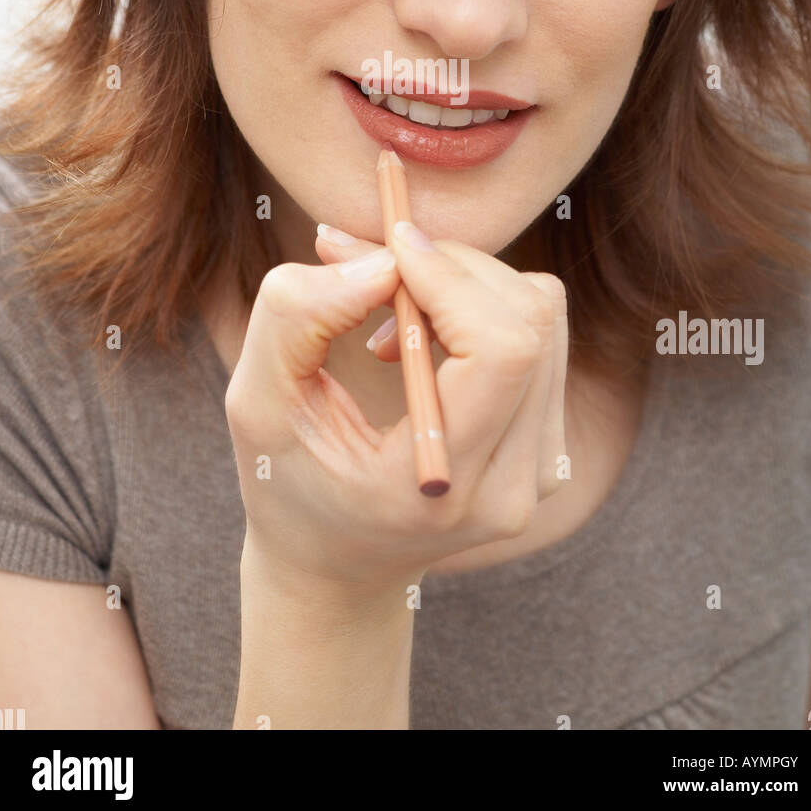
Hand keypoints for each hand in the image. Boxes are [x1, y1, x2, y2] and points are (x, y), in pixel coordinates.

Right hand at [224, 221, 567, 589]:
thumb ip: (299, 317)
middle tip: (373, 266)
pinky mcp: (551, 446)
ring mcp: (542, 471)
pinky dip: (484, 306)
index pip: (501, 352)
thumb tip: (382, 257)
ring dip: (466, 284)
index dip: (451, 277)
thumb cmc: (286, 480)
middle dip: (451, 266)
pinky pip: (541, 333)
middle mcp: (511, 486)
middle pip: (529, 319)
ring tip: (394, 320)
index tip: (388, 245)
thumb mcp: (259, 402)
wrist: (337, 565)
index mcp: (439, 485)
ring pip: (542, 314)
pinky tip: (428, 341)